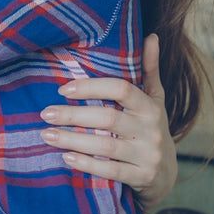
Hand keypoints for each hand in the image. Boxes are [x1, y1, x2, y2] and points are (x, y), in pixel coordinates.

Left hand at [40, 33, 176, 209]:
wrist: (167, 174)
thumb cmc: (151, 128)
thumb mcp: (155, 99)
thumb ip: (149, 69)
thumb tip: (151, 36)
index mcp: (150, 106)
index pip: (121, 90)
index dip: (92, 87)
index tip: (64, 89)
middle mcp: (152, 129)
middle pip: (108, 119)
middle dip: (74, 115)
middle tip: (45, 113)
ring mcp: (148, 155)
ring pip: (106, 147)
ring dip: (73, 140)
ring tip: (47, 135)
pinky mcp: (142, 178)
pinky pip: (111, 171)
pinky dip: (87, 165)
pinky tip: (66, 158)